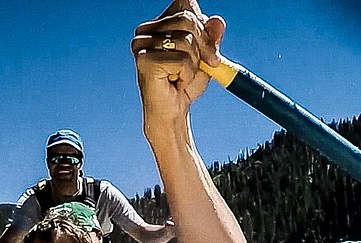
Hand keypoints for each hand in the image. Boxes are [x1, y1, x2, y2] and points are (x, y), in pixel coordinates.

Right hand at [132, 0, 225, 136]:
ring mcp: (143, 44)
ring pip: (186, 39)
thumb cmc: (184, 85)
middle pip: (188, 19)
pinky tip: (176, 83)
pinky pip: (182, 59)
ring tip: (183, 76)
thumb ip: (211, 38)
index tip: (210, 50)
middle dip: (204, 45)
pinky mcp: (145, 60)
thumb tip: (217, 22)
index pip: (186, 3)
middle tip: (205, 65)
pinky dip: (187, 74)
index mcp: (160, 24)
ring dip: (194, 63)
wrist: (171, 114)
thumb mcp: (204, 57)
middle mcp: (146, 30)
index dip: (203, 24)